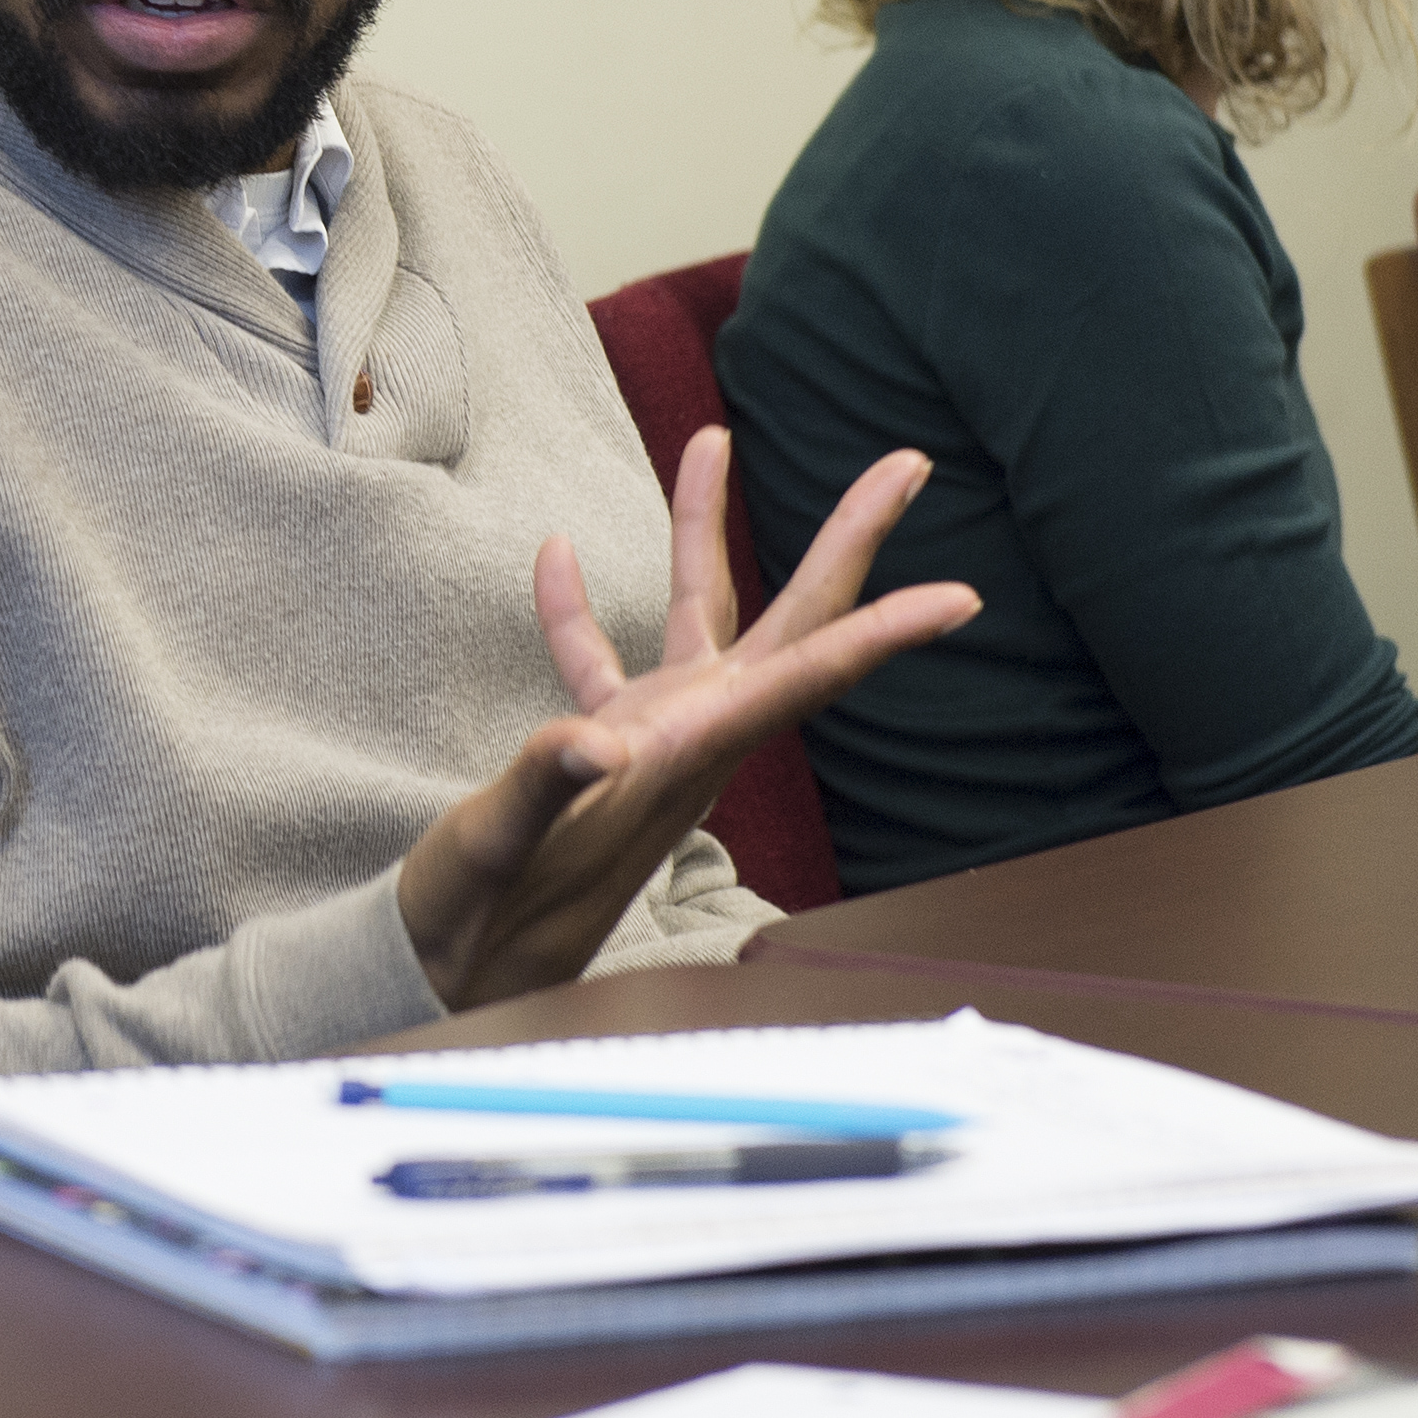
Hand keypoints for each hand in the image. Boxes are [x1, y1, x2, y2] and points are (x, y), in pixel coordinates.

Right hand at [396, 431, 977, 1013]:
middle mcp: (692, 739)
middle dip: (849, 542)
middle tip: (908, 463)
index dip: (883, 634)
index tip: (961, 596)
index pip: (805, 681)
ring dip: (709, 530)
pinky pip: (605, 661)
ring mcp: (653, 739)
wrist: (456, 977)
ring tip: (713, 440)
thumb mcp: (498, 851)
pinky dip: (582, 609)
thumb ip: (545, 786)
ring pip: (705, 617)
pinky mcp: (605, 750)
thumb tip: (596, 738)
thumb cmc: (482, 921)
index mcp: (684, 757)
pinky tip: (558, 555)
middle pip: (796, 626)